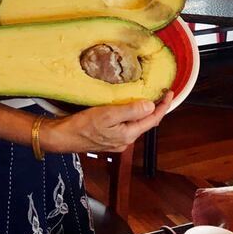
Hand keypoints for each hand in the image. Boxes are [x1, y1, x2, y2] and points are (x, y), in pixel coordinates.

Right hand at [41, 91, 172, 153]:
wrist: (63, 137)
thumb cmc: (83, 125)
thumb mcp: (107, 114)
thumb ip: (130, 111)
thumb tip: (150, 106)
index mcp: (128, 135)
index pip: (153, 120)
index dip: (163, 106)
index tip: (169, 93)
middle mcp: (125, 140)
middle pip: (145, 123)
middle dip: (155, 108)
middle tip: (159, 92)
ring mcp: (117, 141)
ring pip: (135, 124)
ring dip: (142, 111)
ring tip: (145, 97)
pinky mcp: (108, 138)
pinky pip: (126, 125)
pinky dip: (131, 115)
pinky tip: (126, 107)